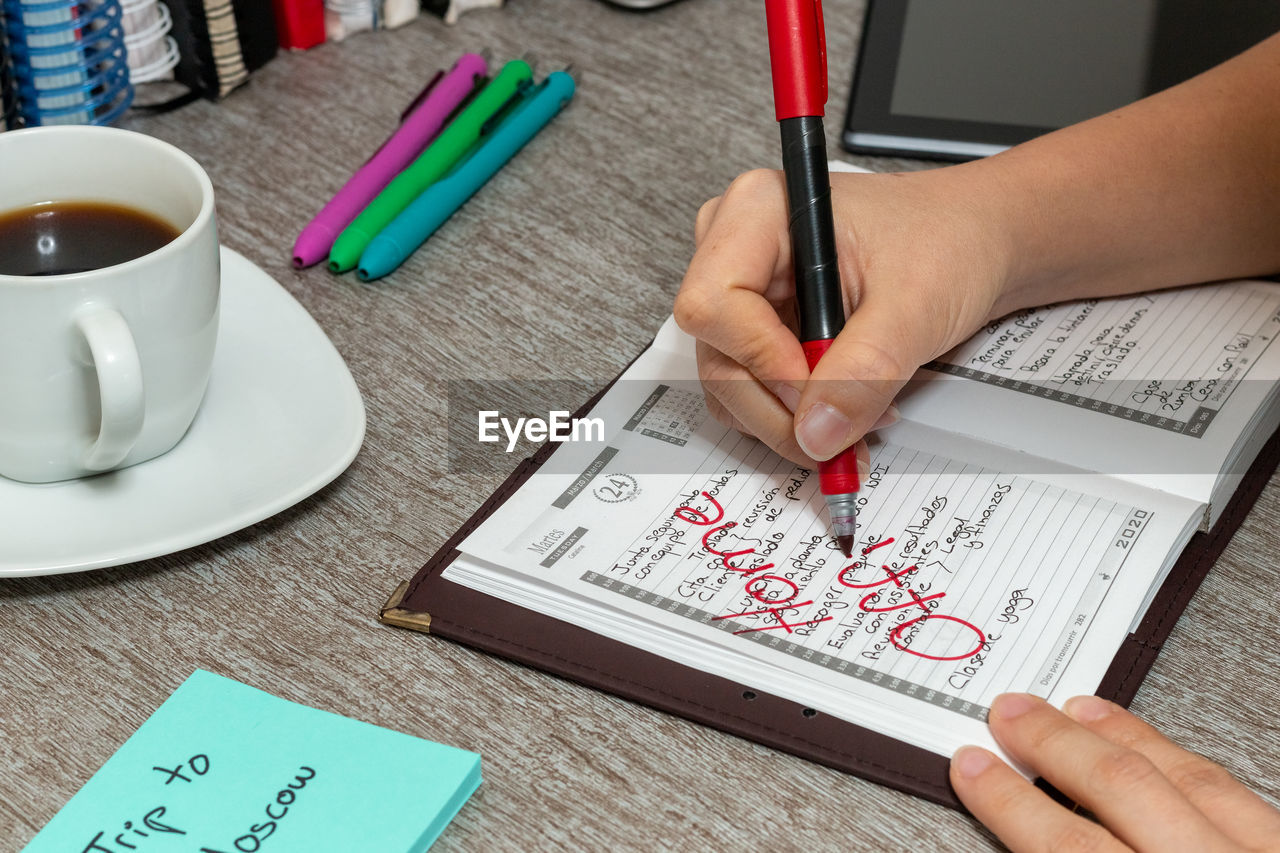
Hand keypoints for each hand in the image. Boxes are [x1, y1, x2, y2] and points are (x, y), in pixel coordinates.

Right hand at [674, 166, 1012, 465]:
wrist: (980, 242)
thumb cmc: (950, 238)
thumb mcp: (916, 304)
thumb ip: (865, 369)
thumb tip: (817, 432)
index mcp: (759, 211)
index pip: (713, 302)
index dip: (759, 358)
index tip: (813, 394)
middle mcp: (738, 250)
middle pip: (717, 354)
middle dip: (779, 406)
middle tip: (840, 433)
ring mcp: (746, 295)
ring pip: (729, 384)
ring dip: (788, 420)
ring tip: (857, 418)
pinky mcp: (761, 330)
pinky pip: (752, 392)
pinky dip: (793, 418)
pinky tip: (844, 412)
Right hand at [951, 693, 1279, 851]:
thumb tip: (1026, 843)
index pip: (1064, 847)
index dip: (1009, 802)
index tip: (974, 770)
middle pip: (1121, 789)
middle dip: (1054, 745)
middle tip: (1008, 715)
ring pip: (1187, 777)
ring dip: (1119, 737)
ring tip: (1072, 709)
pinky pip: (1239, 793)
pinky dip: (1187, 763)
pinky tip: (1161, 749)